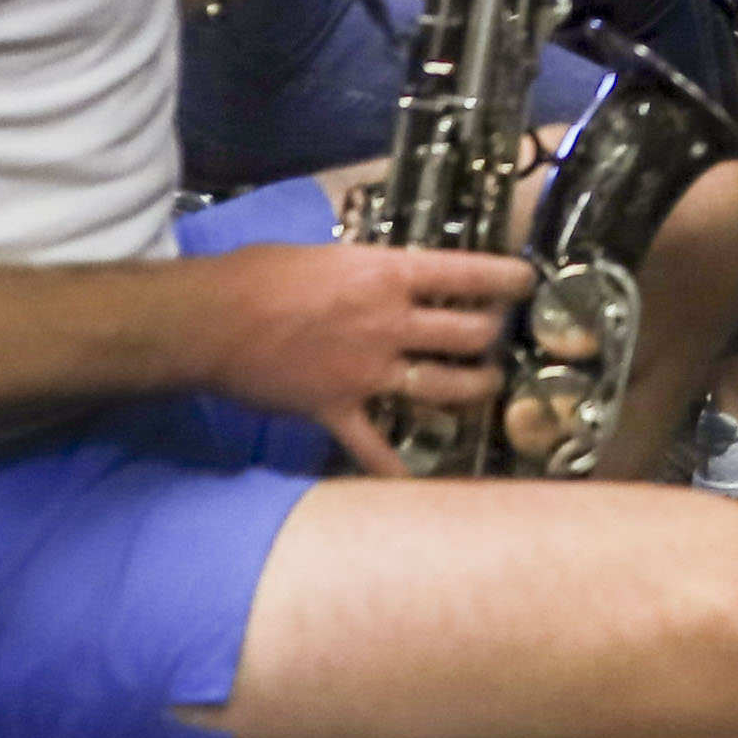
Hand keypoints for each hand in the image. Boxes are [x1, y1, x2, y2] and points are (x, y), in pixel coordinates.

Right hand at [195, 239, 535, 476]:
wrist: (210, 321)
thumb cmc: (260, 275)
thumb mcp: (328, 254)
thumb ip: (368, 269)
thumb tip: (390, 277)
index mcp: (390, 275)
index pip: (470, 273)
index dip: (509, 279)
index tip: (527, 283)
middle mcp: (391, 324)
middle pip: (469, 334)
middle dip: (492, 337)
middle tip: (495, 338)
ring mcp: (368, 372)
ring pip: (444, 387)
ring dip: (473, 390)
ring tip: (486, 389)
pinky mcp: (337, 410)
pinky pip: (374, 448)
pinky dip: (396, 470)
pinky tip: (417, 483)